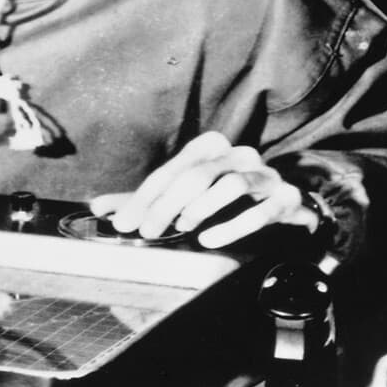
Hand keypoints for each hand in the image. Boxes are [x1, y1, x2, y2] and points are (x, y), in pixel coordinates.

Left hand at [90, 131, 317, 247]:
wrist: (286, 208)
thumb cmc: (227, 201)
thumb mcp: (184, 196)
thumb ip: (145, 202)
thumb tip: (98, 208)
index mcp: (212, 147)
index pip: (172, 170)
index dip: (144, 196)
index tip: (124, 223)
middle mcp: (240, 154)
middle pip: (198, 174)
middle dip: (167, 205)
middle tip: (148, 232)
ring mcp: (267, 174)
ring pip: (232, 184)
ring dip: (202, 208)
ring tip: (182, 229)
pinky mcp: (288, 198)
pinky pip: (263, 209)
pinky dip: (234, 225)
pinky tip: (210, 239)